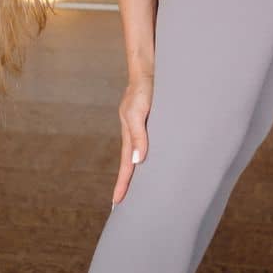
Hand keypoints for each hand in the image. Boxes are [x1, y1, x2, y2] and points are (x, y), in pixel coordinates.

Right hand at [112, 68, 152, 206]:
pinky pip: (150, 144)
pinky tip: (156, 161)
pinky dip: (150, 156)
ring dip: (140, 172)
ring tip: (142, 190)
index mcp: (129, 134)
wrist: (149, 68)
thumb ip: (138, 135)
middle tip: (126, 205)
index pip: (126, 166)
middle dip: (128, 184)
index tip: (117, 204)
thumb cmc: (143, 89)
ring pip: (141, 155)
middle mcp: (135, 134)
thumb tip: (138, 161)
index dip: (122, 185)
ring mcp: (142, 128)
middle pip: (131, 164)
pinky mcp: (153, 122)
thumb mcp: (137, 112)